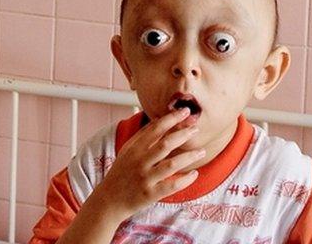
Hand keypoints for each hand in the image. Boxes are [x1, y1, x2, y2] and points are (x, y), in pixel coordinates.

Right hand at [89, 107, 204, 221]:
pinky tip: (194, 174)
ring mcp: (145, 178)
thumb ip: (143, 136)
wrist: (110, 200)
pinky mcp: (151, 194)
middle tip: (195, 129)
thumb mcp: (127, 151)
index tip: (185, 112)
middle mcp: (139, 162)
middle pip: (165, 144)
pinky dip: (185, 179)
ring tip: (201, 151)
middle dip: (183, 134)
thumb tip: (159, 119)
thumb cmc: (121, 173)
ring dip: (189, 157)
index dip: (171, 119)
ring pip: (171, 165)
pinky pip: (171, 186)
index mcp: (134, 149)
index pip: (155, 129)